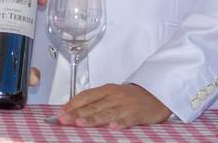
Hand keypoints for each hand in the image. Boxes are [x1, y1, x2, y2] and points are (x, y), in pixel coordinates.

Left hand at [55, 83, 170, 127]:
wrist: (157, 94)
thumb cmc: (131, 97)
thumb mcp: (112, 95)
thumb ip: (95, 102)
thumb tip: (73, 110)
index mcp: (106, 90)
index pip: (86, 96)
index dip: (72, 105)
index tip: (60, 113)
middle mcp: (114, 96)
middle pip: (93, 106)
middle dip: (77, 113)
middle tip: (64, 120)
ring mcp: (126, 105)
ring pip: (107, 112)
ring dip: (93, 119)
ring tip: (81, 124)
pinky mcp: (139, 113)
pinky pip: (128, 119)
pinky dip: (121, 123)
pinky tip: (113, 127)